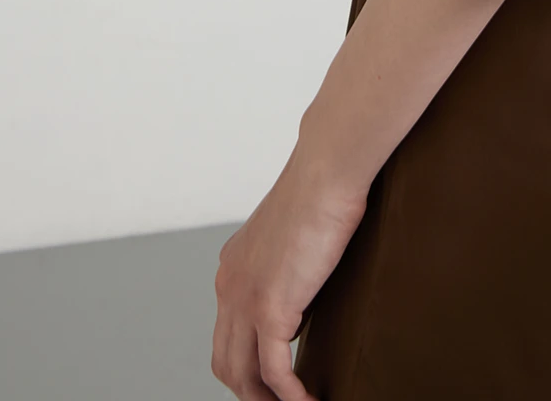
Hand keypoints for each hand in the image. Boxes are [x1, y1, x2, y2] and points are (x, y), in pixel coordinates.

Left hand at [211, 151, 367, 399]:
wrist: (325, 172)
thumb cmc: (321, 188)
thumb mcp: (292, 231)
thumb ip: (287, 261)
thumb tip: (306, 281)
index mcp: (231, 268)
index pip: (226, 332)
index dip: (245, 361)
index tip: (270, 377)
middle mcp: (228, 286)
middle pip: (225, 362)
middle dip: (249, 390)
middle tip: (278, 399)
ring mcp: (245, 300)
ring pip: (242, 375)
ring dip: (266, 399)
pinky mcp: (270, 310)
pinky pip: (274, 372)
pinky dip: (289, 395)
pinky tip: (308, 400)